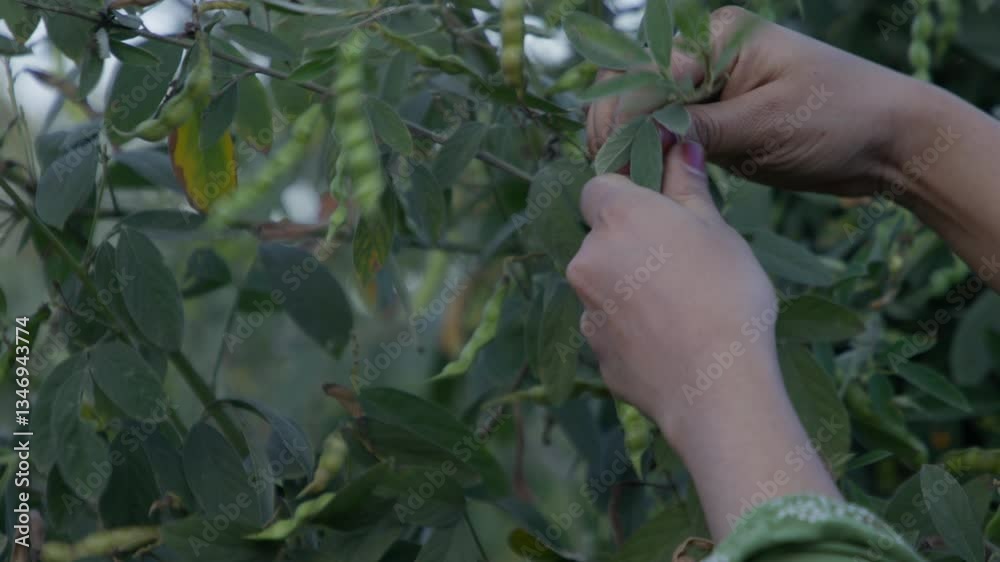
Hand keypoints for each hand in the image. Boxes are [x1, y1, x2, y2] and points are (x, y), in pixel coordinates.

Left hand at [566, 141, 779, 436]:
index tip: (658, 209)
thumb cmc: (726, 294)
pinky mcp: (594, 352)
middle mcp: (587, 259)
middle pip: (601, 239)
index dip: (626, 195)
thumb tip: (679, 144)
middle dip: (631, 245)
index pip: (599, 187)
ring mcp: (585, 310)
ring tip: (682, 308)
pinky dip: (632, 330)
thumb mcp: (715, 229)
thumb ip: (687, 185)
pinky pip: (611, 328)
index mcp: (616, 217)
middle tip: (682, 263)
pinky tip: (671, 342)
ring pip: (604, 285)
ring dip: (630, 288)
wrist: (716, 388)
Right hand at [587, 6, 924, 198]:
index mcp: (718, 38)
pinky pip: (667, 134)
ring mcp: (708, 88)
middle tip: (612, 176)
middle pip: (633, 87)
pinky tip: (643, 181)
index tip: (616, 164)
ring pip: (643, 112)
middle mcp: (705, 56)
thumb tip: (640, 134)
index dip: (624, 118)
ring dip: (628, 144)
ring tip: (624, 183)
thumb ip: (702, 128)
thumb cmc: (840, 119)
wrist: (890, 140)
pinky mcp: (715, 120)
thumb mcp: (768, 125)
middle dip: (616, 128)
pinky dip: (650, 156)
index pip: (647, 75)